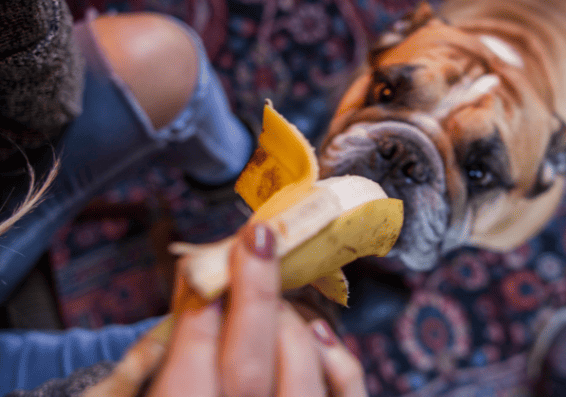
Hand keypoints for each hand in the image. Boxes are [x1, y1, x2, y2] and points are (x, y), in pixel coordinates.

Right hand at [86, 224, 366, 396]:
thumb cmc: (202, 387)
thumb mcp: (166, 375)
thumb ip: (179, 340)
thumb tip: (196, 273)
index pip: (189, 374)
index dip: (196, 320)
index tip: (202, 269)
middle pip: (247, 370)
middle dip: (253, 297)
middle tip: (256, 239)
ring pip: (296, 379)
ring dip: (289, 323)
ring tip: (278, 296)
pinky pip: (344, 395)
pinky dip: (337, 359)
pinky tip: (318, 329)